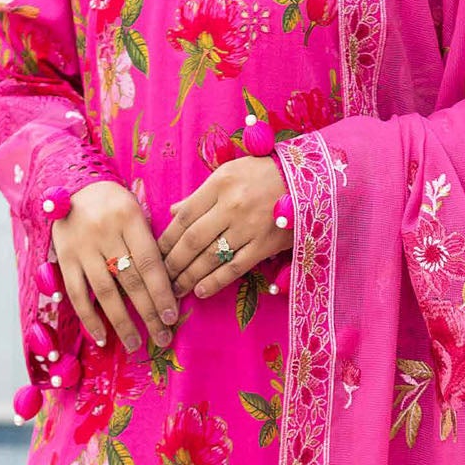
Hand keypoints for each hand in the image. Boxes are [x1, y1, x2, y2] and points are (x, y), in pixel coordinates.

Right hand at [52, 180, 179, 353]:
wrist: (74, 185)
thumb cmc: (115, 203)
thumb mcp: (137, 211)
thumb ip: (150, 243)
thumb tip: (170, 285)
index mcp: (129, 219)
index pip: (149, 262)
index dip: (162, 293)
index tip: (172, 317)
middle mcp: (105, 233)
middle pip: (130, 281)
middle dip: (148, 313)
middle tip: (162, 337)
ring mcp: (82, 247)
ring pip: (105, 292)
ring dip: (121, 322)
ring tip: (135, 344)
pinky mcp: (64, 258)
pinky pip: (77, 293)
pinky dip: (89, 318)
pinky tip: (101, 337)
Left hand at [158, 156, 289, 300]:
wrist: (309, 180)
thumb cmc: (264, 173)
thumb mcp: (229, 173)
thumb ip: (201, 194)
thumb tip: (173, 212)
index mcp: (220, 184)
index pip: (184, 216)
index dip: (166, 238)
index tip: (154, 253)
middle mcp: (232, 206)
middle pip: (192, 240)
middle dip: (173, 262)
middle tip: (160, 278)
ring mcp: (249, 228)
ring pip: (210, 257)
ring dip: (189, 276)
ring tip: (175, 289)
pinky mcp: (265, 246)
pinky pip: (235, 268)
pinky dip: (215, 282)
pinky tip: (200, 291)